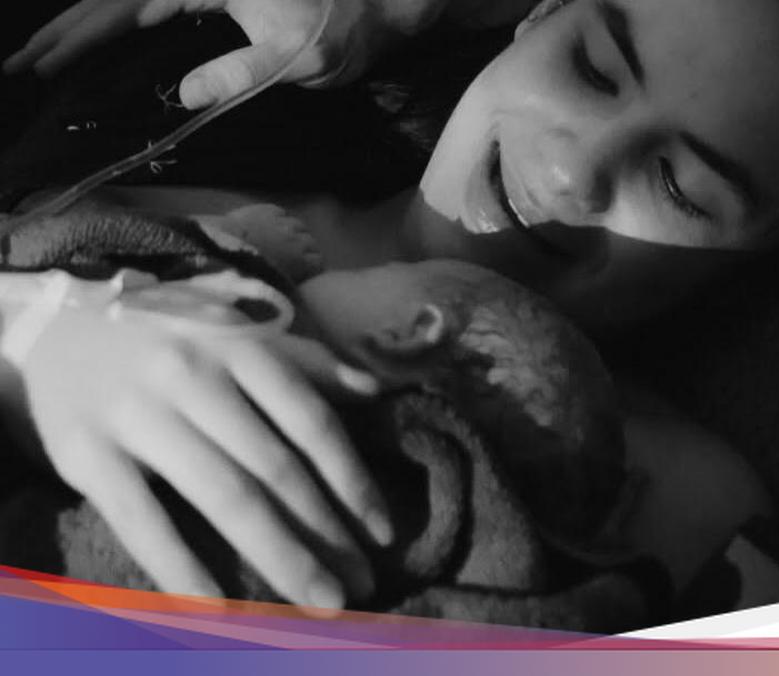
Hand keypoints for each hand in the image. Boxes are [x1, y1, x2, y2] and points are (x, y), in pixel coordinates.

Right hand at [2, 0, 450, 109]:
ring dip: (88, 25)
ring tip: (48, 53)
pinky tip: (103, 41)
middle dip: (68, 31)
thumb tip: (184, 94)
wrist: (380, 4)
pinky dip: (121, 21)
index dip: (82, 38)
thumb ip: (239, 73)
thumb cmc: (342, 31)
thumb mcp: (294, 59)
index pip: (126, 8)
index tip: (45, 65)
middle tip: (25, 64)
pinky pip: (154, 5)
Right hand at [17, 306, 393, 608]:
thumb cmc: (172, 346)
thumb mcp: (239, 340)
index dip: (352, 481)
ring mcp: (139, 414)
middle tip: (360, 585)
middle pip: (275, 469)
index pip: (311, 422)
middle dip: (325, 534)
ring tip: (316, 601)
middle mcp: (194, 377)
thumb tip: (376, 389)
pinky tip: (219, 608)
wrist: (57, 333)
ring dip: (279, 556)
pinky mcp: (88, 453)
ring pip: (224, 496)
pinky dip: (181, 566)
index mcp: (241, 350)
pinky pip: (142, 520)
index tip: (381, 533)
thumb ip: (308, 366)